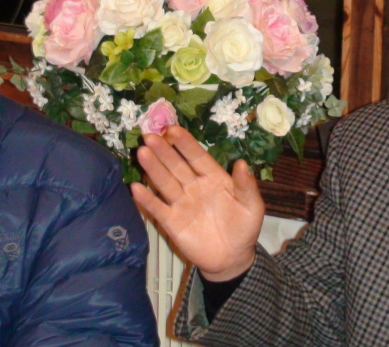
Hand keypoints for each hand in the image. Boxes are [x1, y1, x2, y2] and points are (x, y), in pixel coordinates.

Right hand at [131, 126, 263, 280]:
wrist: (232, 259)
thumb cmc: (243, 228)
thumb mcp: (252, 207)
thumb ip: (246, 186)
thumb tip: (242, 163)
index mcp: (213, 178)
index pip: (197, 157)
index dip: (186, 144)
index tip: (172, 130)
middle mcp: (194, 186)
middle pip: (176, 166)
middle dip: (164, 151)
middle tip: (150, 136)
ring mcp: (181, 203)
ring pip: (165, 182)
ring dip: (153, 168)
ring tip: (142, 153)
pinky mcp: (172, 222)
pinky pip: (158, 208)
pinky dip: (147, 199)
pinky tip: (136, 188)